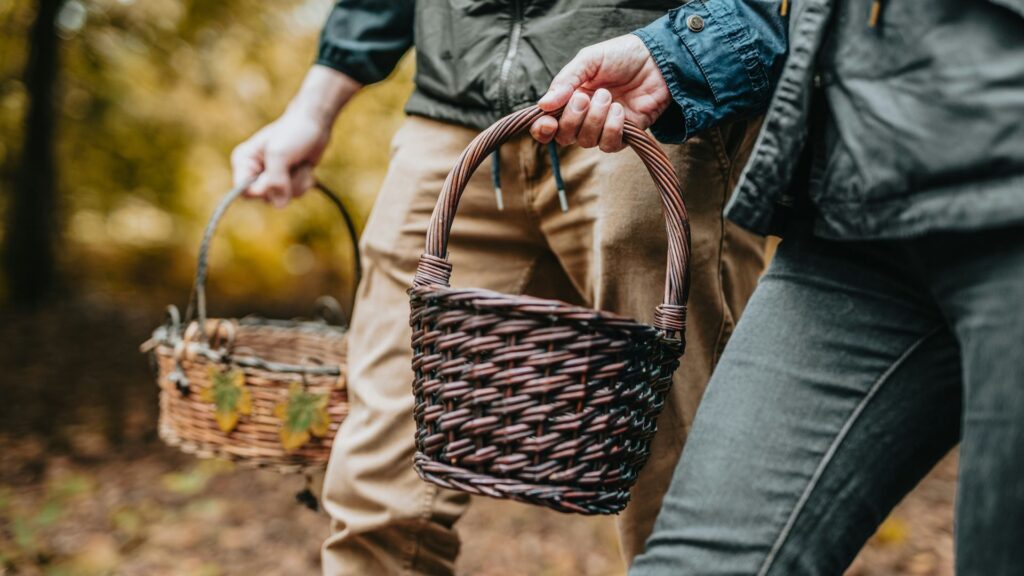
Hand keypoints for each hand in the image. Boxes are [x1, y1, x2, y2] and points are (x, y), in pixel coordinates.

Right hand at [231, 66, 359, 206]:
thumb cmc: (293, 132)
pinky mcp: (288, 181)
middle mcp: (254, 172)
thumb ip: (275, 180)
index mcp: (243, 162)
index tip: (274, 177)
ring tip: (298, 162)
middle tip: (290, 164)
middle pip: (265, 198)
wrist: (315, 123)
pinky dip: (304, 182)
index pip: (243, 192)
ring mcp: (272, 178)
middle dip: (284, 185)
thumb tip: (279, 204)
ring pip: (283, 198)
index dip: (260, 191)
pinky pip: (295, 195)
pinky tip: (304, 166)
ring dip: (297, 182)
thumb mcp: (279, 154)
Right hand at [530, 34, 670, 151]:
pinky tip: (620, 110)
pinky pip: (608, 145)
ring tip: (608, 96)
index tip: (549, 123)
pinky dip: (612, 129)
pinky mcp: (624, 135)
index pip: (547, 124)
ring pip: (586, 142)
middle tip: (585, 97)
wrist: (656, 59)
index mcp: (569, 98)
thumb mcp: (589, 60)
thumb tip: (543, 105)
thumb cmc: (622, 55)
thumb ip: (565, 81)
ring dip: (595, 120)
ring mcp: (603, 128)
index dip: (543, 130)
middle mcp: (584, 117)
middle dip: (572, 119)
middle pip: (565, 137)